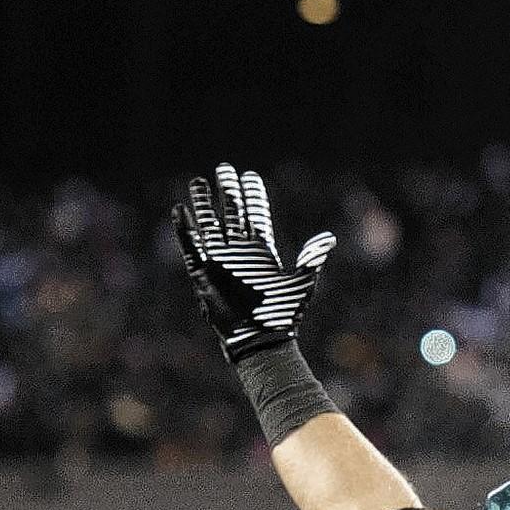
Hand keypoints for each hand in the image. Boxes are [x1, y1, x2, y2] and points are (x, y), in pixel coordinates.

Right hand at [172, 163, 336, 361]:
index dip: (252, 195)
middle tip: (224, 169)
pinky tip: (180, 211)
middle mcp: (240, 252)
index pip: (254, 214)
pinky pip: (191, 248)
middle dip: (227, 190)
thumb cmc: (283, 315)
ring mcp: (220, 261)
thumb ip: (312, 259)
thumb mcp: (302, 284)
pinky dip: (184, 230)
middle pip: (231, 213)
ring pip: (209, 225)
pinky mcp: (203, 274)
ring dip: (203, 204)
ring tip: (197, 182)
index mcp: (262, 250)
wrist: (260, 340)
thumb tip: (329, 238)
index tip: (249, 176)